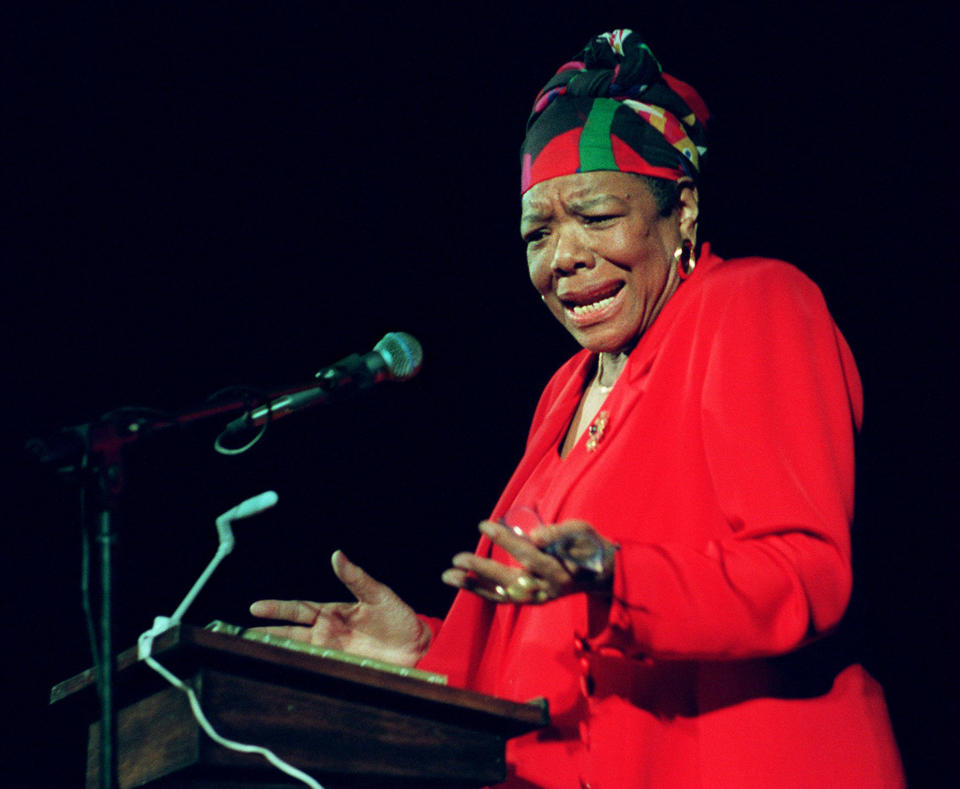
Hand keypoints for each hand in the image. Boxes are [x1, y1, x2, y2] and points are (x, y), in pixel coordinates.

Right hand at [248, 550, 429, 666]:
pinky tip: (281, 669)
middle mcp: (328, 631)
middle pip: (290, 630)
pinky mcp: (340, 667)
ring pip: (297, 649)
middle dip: (266, 632)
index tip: (255, 607)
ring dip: (276, 650)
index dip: (277, 608)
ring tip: (251, 652)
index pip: (299, 608)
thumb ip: (356, 578)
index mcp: (334, 611)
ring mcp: (332, 650)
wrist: (417, 648)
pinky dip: (297, 667)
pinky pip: (314, 666)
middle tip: (241, 635)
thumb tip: (337, 555)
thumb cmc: (400, 618)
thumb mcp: (378, 595)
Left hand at [441, 519, 616, 604]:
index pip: (528, 554)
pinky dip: (482, 593)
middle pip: (509, 581)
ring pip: (502, 595)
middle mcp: (545, 588)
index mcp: (558, 569)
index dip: (505, 540)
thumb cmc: (589, 546)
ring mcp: (537, 598)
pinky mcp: (531, 601)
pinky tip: (462, 584)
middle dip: (482, 570)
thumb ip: (560, 533)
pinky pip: (504, 600)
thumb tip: (535, 536)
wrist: (603, 575)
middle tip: (457, 558)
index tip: (484, 524)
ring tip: (448, 576)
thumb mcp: (581, 533)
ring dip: (474, 587)